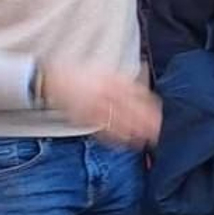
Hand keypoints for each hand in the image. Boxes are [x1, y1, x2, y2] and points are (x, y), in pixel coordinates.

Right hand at [41, 65, 160, 147]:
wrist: (53, 78)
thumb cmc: (82, 76)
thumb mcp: (105, 73)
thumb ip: (123, 83)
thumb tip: (144, 93)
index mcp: (109, 80)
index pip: (134, 93)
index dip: (148, 105)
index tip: (159, 113)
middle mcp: (102, 92)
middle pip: (128, 108)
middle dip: (144, 120)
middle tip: (158, 130)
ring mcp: (92, 105)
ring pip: (116, 120)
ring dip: (132, 131)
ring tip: (146, 139)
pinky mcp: (83, 117)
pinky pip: (100, 128)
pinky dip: (114, 136)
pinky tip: (124, 141)